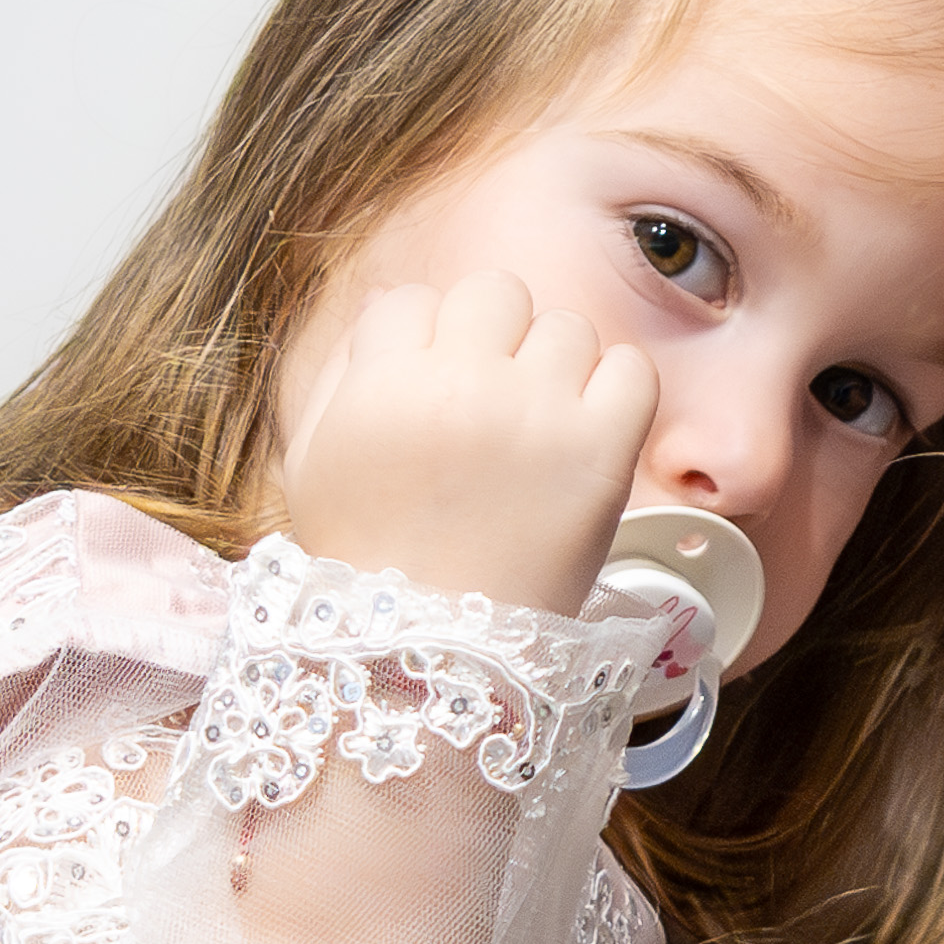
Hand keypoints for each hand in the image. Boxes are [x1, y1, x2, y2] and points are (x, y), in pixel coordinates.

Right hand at [281, 271, 655, 620]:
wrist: (437, 652)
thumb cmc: (369, 563)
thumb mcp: (314, 462)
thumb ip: (341, 371)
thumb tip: (390, 298)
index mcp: (383, 384)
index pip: (410, 301)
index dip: (420, 343)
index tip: (429, 393)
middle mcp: (461, 385)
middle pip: (494, 292)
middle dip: (491, 339)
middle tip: (490, 402)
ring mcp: (537, 414)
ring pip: (565, 326)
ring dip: (555, 368)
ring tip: (538, 428)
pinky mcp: (602, 451)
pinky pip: (630, 368)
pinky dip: (615, 390)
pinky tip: (588, 430)